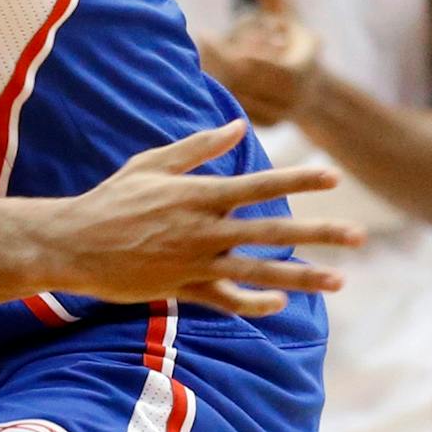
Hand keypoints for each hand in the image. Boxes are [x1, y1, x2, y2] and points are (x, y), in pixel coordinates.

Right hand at [57, 121, 358, 315]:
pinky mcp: (183, 289)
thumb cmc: (111, 199)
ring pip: (260, 270)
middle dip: (319, 233)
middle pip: (272, 231)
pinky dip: (255, 302)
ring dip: (302, 276)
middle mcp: (203, 229)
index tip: (332, 177)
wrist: (72, 244)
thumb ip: (197, 147)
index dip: (298, 180)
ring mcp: (195, 262)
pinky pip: (228, 299)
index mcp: (197, 194)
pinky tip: (281, 303)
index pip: (259, 185)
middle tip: (359, 235)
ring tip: (338, 280)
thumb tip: (238, 127)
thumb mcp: (151, 164)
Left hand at [201, 0, 322, 126]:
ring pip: (234, 96)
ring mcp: (279, 115)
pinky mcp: (266, 128)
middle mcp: (291, 97)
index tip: (203, 34)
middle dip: (216, 62)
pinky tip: (204, 80)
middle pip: (240, 79)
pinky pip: (234, 111)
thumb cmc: (295, 42)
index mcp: (298, 68)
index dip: (229, 51)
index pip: (256, 62)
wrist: (316, 92)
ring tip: (196, 60)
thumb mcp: (286, 13)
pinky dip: (220, 95)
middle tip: (191, 45)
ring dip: (214, 78)